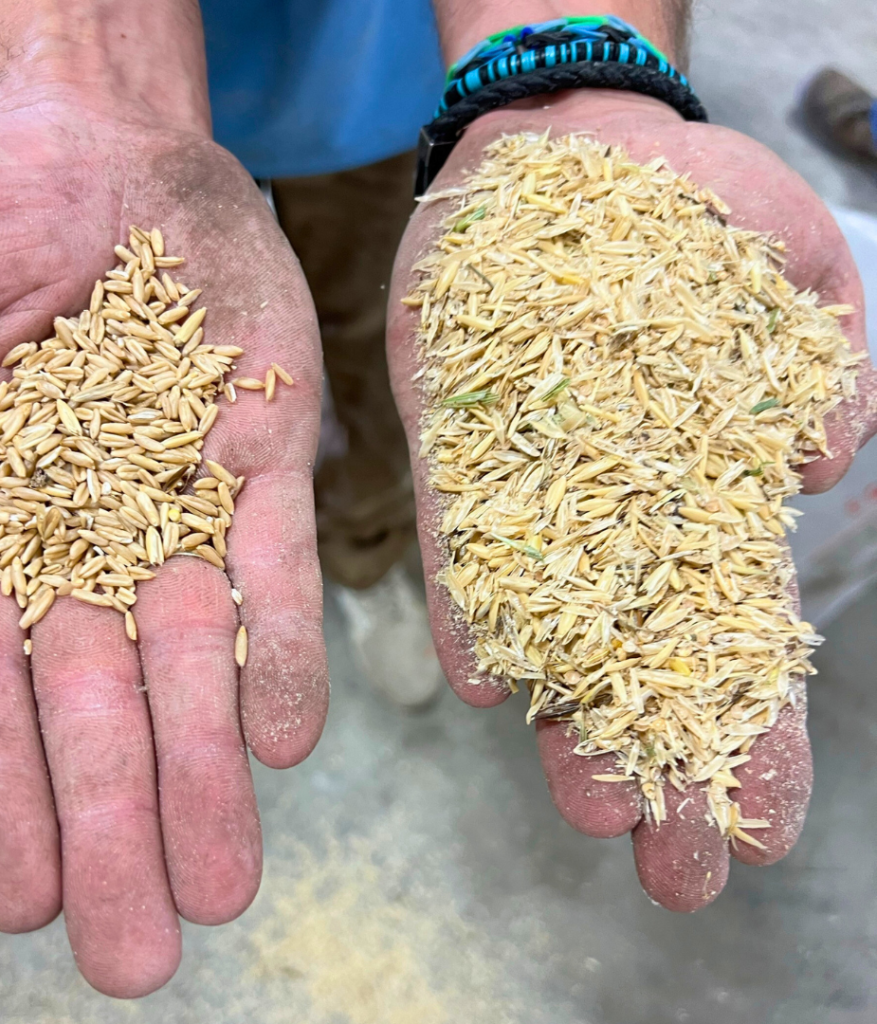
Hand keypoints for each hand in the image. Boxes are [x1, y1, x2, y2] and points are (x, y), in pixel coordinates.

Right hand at [0, 89, 327, 994]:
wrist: (99, 152)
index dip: (2, 790)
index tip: (20, 899)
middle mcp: (90, 536)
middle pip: (100, 706)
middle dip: (118, 824)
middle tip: (136, 951)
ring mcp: (182, 502)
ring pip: (196, 662)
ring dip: (209, 773)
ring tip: (223, 884)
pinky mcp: (263, 457)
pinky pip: (273, 567)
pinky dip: (280, 648)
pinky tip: (285, 738)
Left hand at [388, 90, 876, 910]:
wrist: (555, 151)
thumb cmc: (686, 200)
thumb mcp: (788, 253)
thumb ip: (826, 358)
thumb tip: (818, 464)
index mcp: (709, 481)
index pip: (739, 626)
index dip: (754, 728)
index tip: (760, 826)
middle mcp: (617, 505)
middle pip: (645, 652)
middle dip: (661, 759)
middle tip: (670, 871)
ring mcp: (531, 480)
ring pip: (553, 619)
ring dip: (568, 713)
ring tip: (588, 806)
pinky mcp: (453, 446)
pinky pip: (459, 538)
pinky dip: (471, 603)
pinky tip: (486, 679)